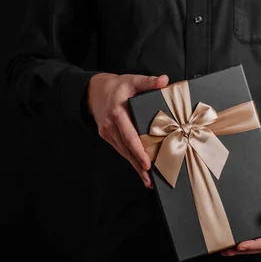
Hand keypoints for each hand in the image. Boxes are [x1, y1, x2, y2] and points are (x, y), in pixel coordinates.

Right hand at [88, 73, 169, 187]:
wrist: (94, 90)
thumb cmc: (117, 86)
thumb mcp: (132, 80)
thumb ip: (148, 82)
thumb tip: (164, 80)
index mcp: (117, 113)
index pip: (129, 136)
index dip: (138, 151)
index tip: (147, 163)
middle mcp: (110, 126)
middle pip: (126, 149)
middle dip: (138, 166)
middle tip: (150, 180)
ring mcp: (107, 133)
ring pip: (123, 152)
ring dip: (135, 167)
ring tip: (148, 180)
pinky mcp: (107, 136)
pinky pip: (121, 150)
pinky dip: (130, 160)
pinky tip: (140, 169)